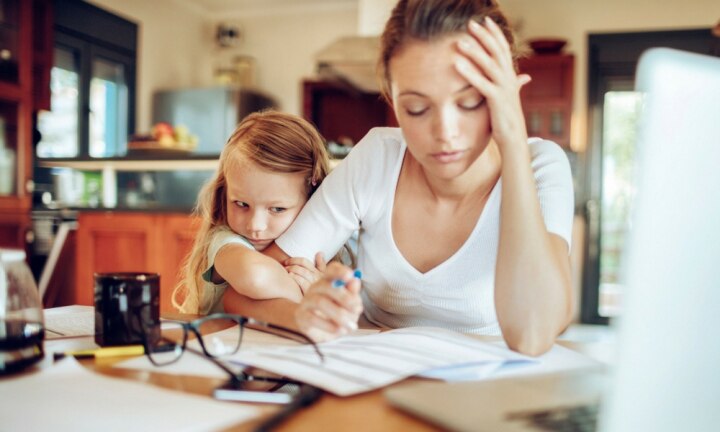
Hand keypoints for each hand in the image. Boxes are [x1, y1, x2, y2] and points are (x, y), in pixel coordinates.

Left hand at [284, 252, 326, 294]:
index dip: (294, 260)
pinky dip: (295, 278)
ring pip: (303, 273)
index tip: (286, 262)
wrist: (318, 310)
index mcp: (320, 274)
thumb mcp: (323, 279)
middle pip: (303, 267)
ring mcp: (315, 286)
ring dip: (292, 270)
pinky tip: (290, 278)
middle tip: (284, 267)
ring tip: (286, 272)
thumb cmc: (318, 293)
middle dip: (292, 265)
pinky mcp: (311, 294)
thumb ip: (321, 265)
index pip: (305, 262)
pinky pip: (302, 282)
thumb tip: (319, 253)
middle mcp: (318, 279)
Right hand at [295, 262, 362, 342]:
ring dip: (339, 314)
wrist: (315, 331)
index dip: (340, 271)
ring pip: (320, 302)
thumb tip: (355, 281)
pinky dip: (328, 325)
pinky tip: (340, 330)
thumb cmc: (335, 314)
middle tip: (358, 309)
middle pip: (326, 286)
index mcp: (328, 282)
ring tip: (350, 325)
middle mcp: (315, 288)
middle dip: (344, 297)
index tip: (350, 275)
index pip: (331, 270)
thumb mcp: (348, 306)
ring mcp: (306, 301)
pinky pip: (313, 318)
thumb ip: (352, 294)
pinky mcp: (301, 316)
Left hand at [454, 16, 530, 151]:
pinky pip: (481, 83)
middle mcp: (509, 79)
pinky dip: (469, 72)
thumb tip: (524, 77)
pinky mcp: (496, 100)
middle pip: (497, 51)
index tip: (486, 21)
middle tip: (471, 23)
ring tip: (460, 41)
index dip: (495, 34)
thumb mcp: (511, 98)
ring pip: (489, 65)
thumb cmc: (508, 120)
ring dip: (474, 51)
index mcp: (510, 77)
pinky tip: (457, 63)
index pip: (503, 49)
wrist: (514, 139)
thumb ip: (515, 85)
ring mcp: (504, 89)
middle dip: (484, 36)